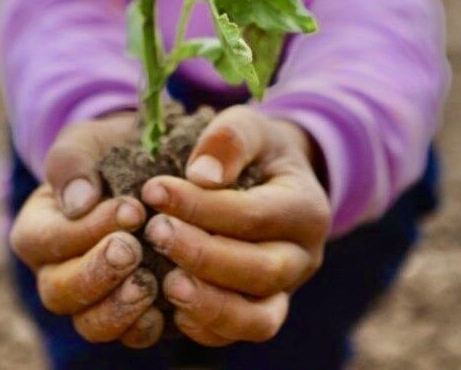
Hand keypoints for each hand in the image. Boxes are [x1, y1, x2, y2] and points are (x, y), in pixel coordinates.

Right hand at [9, 113, 163, 347]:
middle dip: (98, 273)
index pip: (47, 242)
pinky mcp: (129, 314)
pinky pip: (131, 335)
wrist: (146, 162)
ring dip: (119, 308)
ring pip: (91, 324)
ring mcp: (92, 299)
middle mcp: (56, 273)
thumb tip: (78, 203)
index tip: (131, 209)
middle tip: (134, 248)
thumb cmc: (106, 149)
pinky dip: (147, 325)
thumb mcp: (84, 141)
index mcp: (37, 231)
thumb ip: (72, 164)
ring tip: (149, 283)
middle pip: (60, 293)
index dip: (86, 231)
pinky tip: (170, 300)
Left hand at [140, 105, 330, 345]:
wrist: (273, 177)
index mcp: (306, 209)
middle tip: (155, 231)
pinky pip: (238, 334)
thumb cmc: (255, 149)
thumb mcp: (249, 126)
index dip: (201, 206)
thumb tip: (201, 176)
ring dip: (209, 304)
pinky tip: (169, 301)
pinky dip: (206, 326)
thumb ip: (229, 139)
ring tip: (166, 282)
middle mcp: (303, 257)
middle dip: (202, 255)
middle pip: (259, 271)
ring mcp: (286, 290)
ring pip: (257, 318)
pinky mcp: (262, 311)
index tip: (154, 190)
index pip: (253, 215)